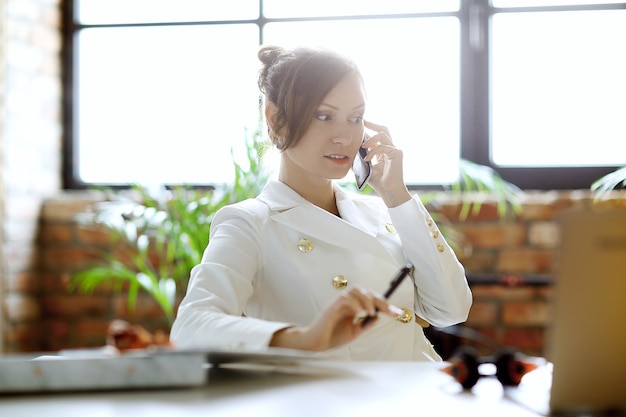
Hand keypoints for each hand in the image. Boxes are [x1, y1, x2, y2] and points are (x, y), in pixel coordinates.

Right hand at [269, 287, 403, 350]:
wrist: (316, 343)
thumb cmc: (332, 336)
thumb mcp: (355, 331)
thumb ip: (366, 323)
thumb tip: (379, 316)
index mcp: (354, 306)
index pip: (371, 299)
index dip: (385, 304)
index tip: (397, 313)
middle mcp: (348, 301)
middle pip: (367, 292)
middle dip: (382, 301)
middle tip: (391, 311)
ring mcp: (340, 302)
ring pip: (357, 291)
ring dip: (368, 300)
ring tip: (371, 312)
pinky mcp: (333, 306)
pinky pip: (346, 298)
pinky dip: (356, 304)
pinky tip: (360, 313)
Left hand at [361, 120, 411, 207]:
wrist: (388, 191)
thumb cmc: (378, 182)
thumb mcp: (365, 167)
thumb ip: (359, 159)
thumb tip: (347, 153)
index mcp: (383, 150)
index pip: (377, 135)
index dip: (368, 129)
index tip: (359, 125)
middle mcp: (390, 148)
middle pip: (383, 129)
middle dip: (372, 124)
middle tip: (362, 122)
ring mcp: (395, 150)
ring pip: (383, 135)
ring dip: (370, 139)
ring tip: (362, 146)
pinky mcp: (397, 154)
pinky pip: (383, 147)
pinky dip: (373, 151)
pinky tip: (367, 158)